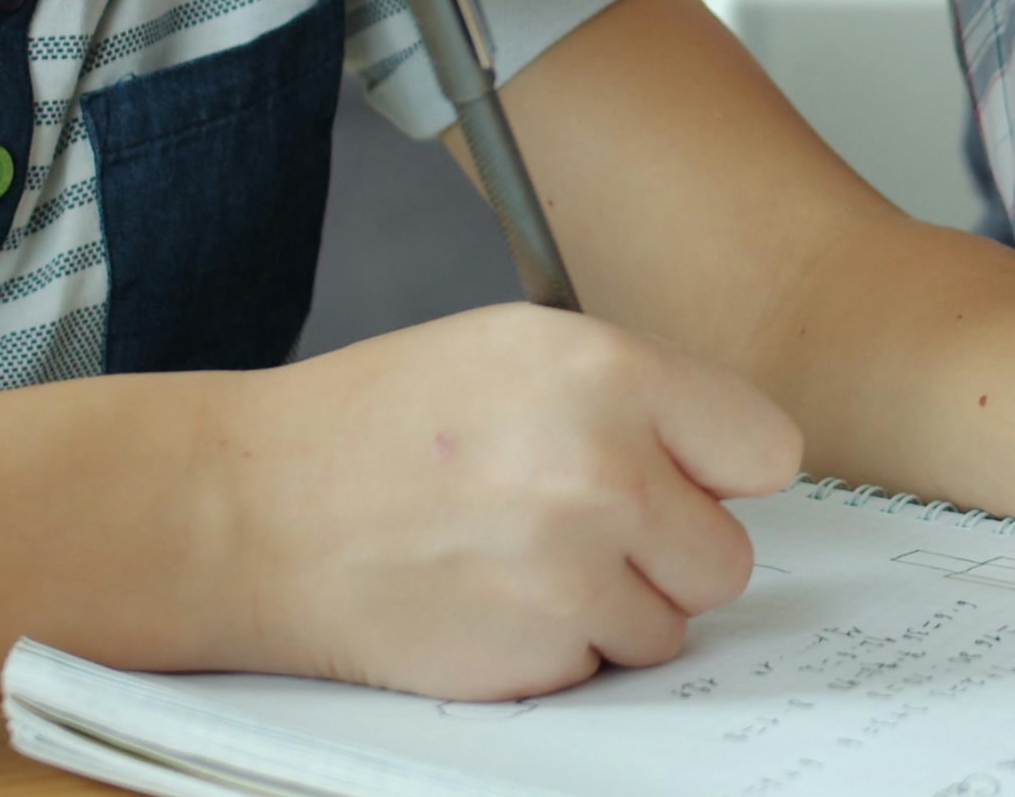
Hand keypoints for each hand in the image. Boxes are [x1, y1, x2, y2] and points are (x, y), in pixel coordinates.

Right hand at [204, 302, 802, 697]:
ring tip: (520, 557)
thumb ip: (635, 394)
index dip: (719, 469)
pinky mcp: (535, 655)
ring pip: (670, 624)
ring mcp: (572, 574)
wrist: (249, 511)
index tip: (682, 474)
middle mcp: (605, 472)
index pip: (764, 450)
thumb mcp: (516, 349)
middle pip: (727, 556)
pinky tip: (488, 598)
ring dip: (612, 605)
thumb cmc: (375, 426)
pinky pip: (599, 665)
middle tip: (581, 523)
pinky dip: (556, 647)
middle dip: (666, 550)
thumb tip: (727, 457)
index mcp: (608, 374)